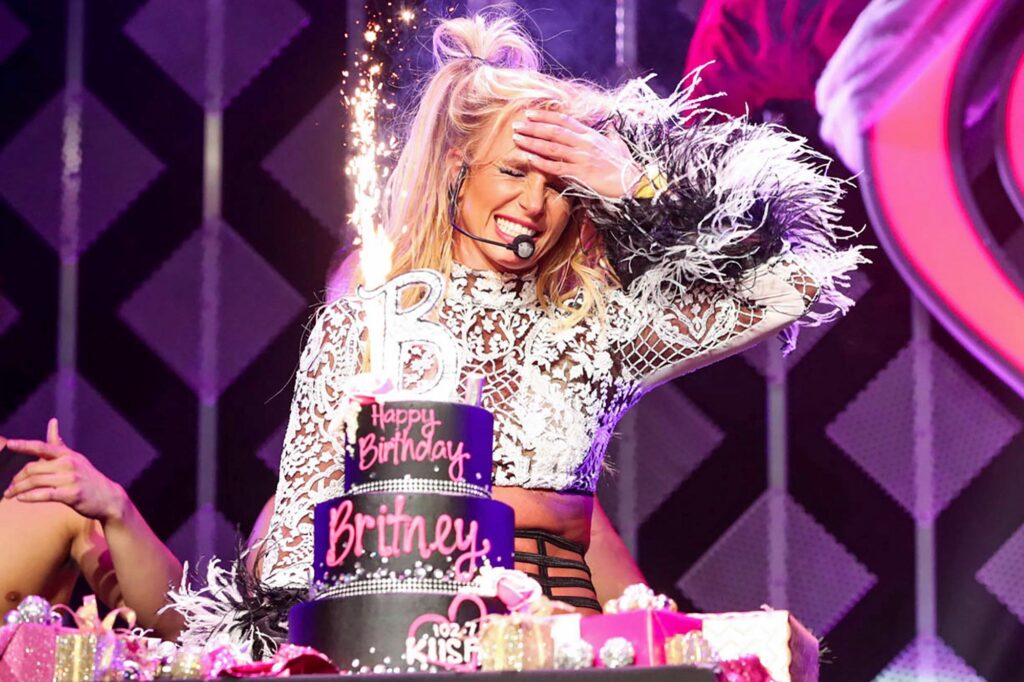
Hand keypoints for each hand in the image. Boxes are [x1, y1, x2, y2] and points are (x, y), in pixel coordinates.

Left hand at [2, 418, 127, 522]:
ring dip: (18, 489)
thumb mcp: (75, 458)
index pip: (43, 447)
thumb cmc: (87, 478)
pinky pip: (45, 494)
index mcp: (67, 455)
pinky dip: (30, 497)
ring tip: (9, 495)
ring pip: (36, 481)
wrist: (108, 497)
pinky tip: (21, 499)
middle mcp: (69, 464)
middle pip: (33, 468)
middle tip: (9, 487)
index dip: (25, 445)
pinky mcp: (72, 494)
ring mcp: (71, 479)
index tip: (10, 444)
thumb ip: (59, 444)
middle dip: (17, 478)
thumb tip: (52, 422)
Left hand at [512, 109, 641, 198]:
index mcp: (591, 135)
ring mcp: (582, 158)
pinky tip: (528, 158)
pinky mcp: (580, 173)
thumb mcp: (619, 145)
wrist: (632, 183)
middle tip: (517, 124)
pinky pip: (556, 166)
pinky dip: (541, 162)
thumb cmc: (625, 166)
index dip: (546, 116)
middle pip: (554, 131)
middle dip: (533, 127)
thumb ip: (612, 135)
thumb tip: (612, 126)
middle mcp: (584, 143)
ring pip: (552, 146)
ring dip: (532, 142)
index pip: (564, 120)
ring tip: (517, 138)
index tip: (530, 113)